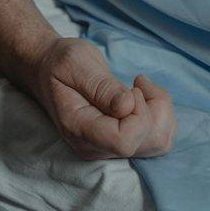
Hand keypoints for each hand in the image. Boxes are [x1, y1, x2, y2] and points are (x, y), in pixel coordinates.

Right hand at [26, 37, 176, 159]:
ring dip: (161, 111)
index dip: (139, 115)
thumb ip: (101, 86)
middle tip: (138, 82)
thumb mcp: (76, 63)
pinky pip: (157, 139)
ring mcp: (107, 147)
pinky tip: (144, 97)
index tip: (130, 88)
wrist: (48, 69)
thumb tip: (128, 106)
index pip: (123, 141)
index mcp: (78, 128)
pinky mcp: (120, 143)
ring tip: (141, 87)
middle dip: (155, 109)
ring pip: (158, 143)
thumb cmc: (60, 63)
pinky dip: (161, 115)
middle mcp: (93, 146)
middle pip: (146, 143)